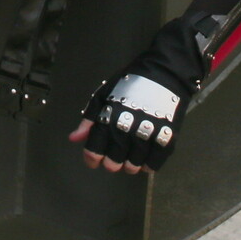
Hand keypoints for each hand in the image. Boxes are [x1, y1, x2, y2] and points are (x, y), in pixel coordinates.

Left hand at [68, 73, 182, 172]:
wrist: (162, 73)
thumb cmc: (128, 85)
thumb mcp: (102, 97)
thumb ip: (89, 120)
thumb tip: (74, 139)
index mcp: (108, 117)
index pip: (94, 149)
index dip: (91, 158)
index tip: (93, 160)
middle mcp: (126, 127)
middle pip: (114, 161)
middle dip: (110, 164)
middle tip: (113, 160)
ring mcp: (147, 132)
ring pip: (134, 164)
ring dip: (129, 166)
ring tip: (129, 161)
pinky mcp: (166, 136)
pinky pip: (155, 161)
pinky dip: (148, 166)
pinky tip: (145, 163)